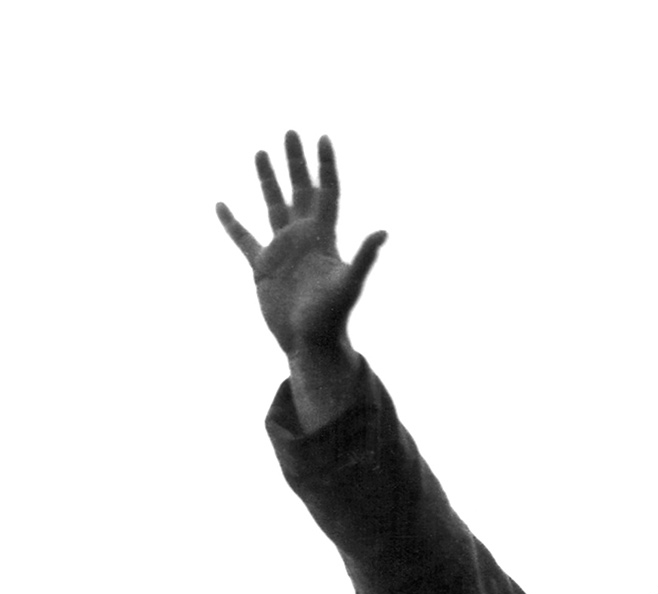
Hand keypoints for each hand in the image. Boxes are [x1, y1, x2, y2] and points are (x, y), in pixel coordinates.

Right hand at [217, 131, 385, 358]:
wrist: (310, 344)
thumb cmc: (333, 318)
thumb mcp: (349, 284)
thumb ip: (364, 257)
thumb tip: (383, 232)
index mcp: (323, 237)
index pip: (326, 193)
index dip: (325, 167)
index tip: (323, 138)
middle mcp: (303, 238)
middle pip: (299, 190)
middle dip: (296, 162)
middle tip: (291, 132)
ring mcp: (282, 250)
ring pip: (273, 206)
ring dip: (267, 179)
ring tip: (260, 151)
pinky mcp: (263, 267)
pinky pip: (244, 239)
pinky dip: (231, 223)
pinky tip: (221, 205)